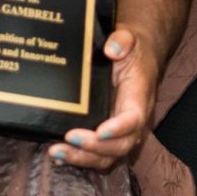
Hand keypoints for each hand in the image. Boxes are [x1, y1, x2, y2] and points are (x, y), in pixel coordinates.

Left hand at [48, 28, 154, 171]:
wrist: (135, 57)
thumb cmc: (131, 51)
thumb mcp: (129, 38)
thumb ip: (122, 40)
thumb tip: (111, 49)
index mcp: (139, 96)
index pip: (134, 118)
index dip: (119, 129)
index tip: (100, 132)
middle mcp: (133, 120)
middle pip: (121, 145)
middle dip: (95, 148)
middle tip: (70, 138)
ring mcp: (120, 130)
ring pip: (108, 156)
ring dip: (83, 158)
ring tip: (57, 151)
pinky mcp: (108, 134)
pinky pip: (97, 154)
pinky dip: (79, 159)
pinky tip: (60, 156)